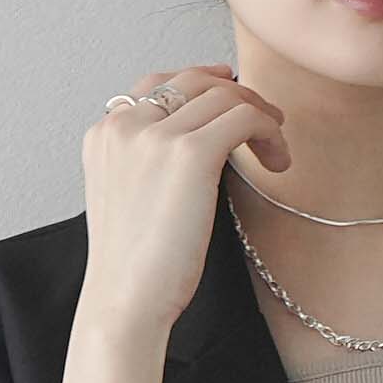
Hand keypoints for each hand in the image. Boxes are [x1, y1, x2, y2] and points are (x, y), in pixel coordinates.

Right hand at [79, 64, 291, 340]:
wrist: (125, 302)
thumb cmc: (134, 267)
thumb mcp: (128, 198)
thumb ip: (148, 162)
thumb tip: (202, 143)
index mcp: (105, 133)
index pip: (156, 84)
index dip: (202, 83)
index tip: (231, 93)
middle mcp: (125, 124)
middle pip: (192, 80)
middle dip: (236, 92)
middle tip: (265, 118)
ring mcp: (154, 135)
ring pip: (224, 95)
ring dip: (259, 115)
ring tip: (275, 150)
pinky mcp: (189, 153)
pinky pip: (243, 117)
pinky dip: (269, 132)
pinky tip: (277, 162)